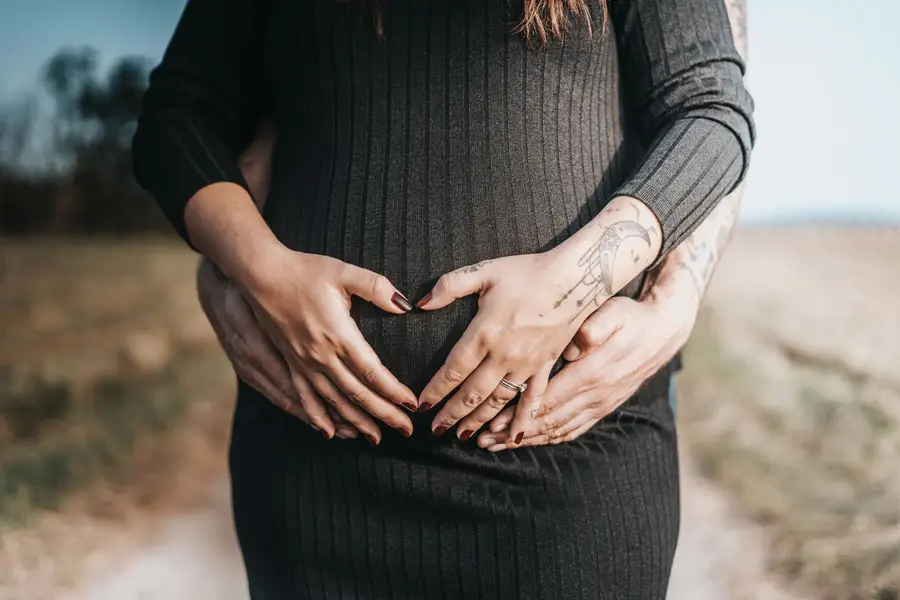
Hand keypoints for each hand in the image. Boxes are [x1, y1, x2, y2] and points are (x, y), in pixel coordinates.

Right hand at [240, 246, 418, 441]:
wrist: (261, 275)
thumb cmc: (305, 271)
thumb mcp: (344, 272)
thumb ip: (377, 287)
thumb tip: (406, 306)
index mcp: (339, 335)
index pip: (373, 372)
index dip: (394, 392)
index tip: (412, 405)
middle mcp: (321, 355)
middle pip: (357, 394)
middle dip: (383, 414)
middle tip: (406, 431)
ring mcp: (303, 362)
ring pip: (333, 401)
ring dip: (355, 422)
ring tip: (374, 437)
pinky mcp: (290, 363)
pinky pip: (305, 397)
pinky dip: (318, 417)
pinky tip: (328, 432)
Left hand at [414, 197, 660, 442]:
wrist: (575, 278)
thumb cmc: (527, 272)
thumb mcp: (484, 271)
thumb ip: (449, 286)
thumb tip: (419, 303)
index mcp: (484, 332)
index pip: (453, 370)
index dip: (435, 391)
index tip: (420, 406)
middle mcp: (504, 354)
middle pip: (472, 394)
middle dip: (451, 415)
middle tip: (435, 431)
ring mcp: (527, 364)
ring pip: (498, 402)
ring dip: (479, 422)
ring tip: (463, 436)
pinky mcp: (546, 366)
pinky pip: (532, 400)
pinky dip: (522, 420)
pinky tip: (514, 437)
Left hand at [476, 284, 696, 450]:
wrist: (663, 331)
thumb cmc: (631, 316)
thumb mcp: (615, 311)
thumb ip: (596, 326)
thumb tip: (579, 342)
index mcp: (591, 372)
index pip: (548, 399)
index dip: (519, 414)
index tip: (491, 422)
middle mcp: (595, 394)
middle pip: (548, 421)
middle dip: (513, 433)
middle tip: (482, 440)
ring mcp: (601, 404)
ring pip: (559, 429)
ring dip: (527, 440)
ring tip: (496, 445)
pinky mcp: (604, 406)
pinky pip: (575, 429)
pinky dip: (550, 438)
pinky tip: (531, 442)